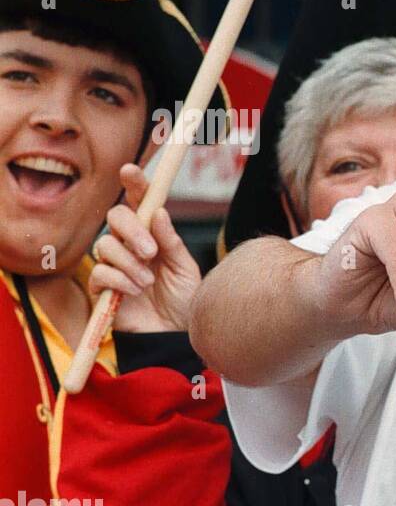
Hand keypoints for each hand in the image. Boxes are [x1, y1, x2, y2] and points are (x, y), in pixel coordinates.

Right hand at [88, 164, 199, 332]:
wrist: (176, 335)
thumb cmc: (184, 300)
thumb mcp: (185, 269)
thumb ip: (172, 242)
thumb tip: (160, 212)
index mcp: (153, 235)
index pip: (140, 203)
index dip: (134, 184)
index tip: (130, 170)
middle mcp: (130, 246)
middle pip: (115, 218)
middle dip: (131, 230)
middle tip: (151, 252)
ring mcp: (114, 265)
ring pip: (105, 246)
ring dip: (129, 263)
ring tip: (148, 281)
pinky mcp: (102, 289)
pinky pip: (100, 273)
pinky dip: (119, 280)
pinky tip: (134, 292)